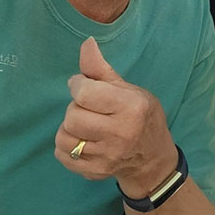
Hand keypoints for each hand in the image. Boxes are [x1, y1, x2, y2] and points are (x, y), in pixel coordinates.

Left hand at [54, 38, 176, 196]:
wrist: (152, 156)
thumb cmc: (141, 115)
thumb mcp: (128, 88)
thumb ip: (101, 69)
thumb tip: (86, 42)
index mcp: (131, 107)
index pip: (85, 93)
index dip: (79, 85)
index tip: (85, 85)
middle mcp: (120, 133)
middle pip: (72, 116)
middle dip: (76, 107)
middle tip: (89, 108)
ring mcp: (107, 156)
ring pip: (64, 137)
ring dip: (69, 127)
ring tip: (85, 124)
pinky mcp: (95, 172)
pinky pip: (62, 155)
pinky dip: (67, 145)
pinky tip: (83, 140)